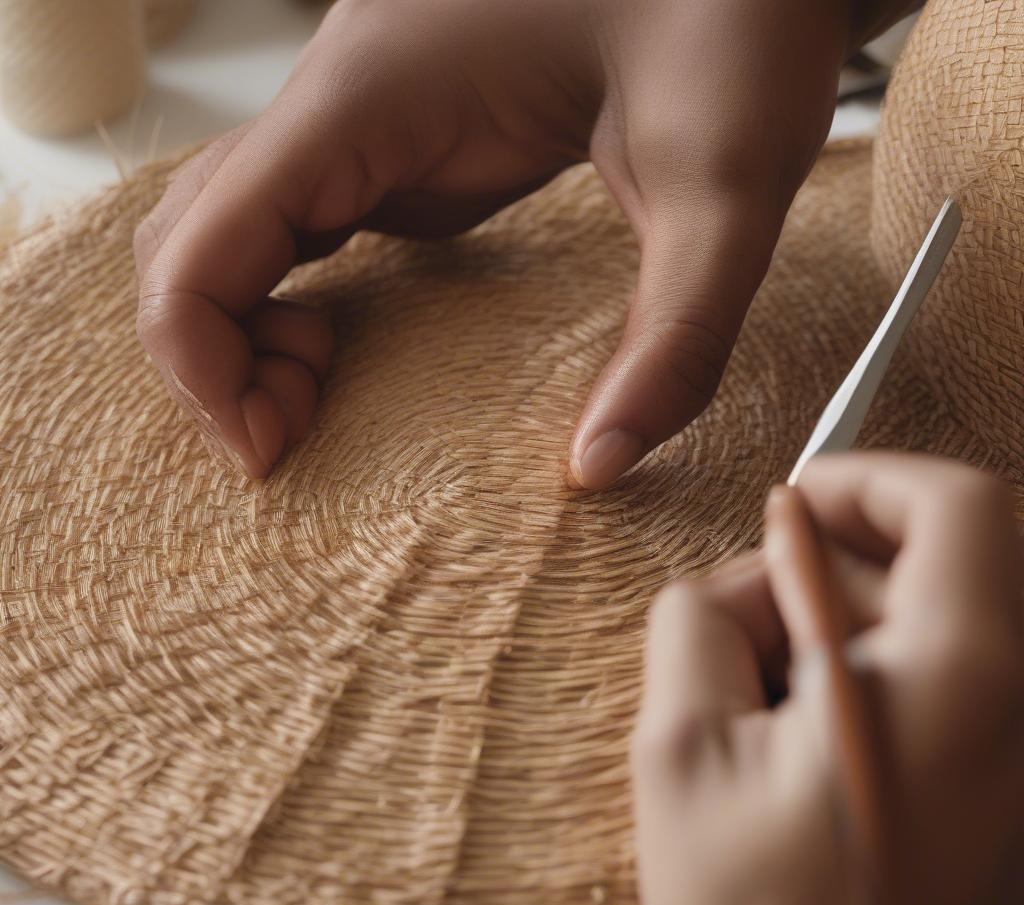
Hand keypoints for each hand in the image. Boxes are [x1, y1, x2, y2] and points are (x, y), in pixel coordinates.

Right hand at [135, 0, 892, 483]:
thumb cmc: (730, 10)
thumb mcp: (726, 185)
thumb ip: (676, 337)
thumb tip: (598, 468)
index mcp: (370, 100)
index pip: (200, 241)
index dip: (200, 365)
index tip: (270, 456)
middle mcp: (338, 102)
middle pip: (186, 238)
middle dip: (211, 357)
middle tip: (291, 439)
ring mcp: (362, 117)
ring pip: (226, 228)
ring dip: (240, 328)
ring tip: (317, 399)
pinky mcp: (399, 137)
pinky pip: (293, 222)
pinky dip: (285, 299)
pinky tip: (346, 348)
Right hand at [632, 454, 1023, 904]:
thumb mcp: (679, 749)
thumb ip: (697, 617)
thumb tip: (739, 575)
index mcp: (959, 688)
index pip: (960, 507)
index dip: (868, 480)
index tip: (794, 506)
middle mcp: (1020, 715)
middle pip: (963, 554)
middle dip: (850, 554)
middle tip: (765, 597)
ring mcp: (1022, 756)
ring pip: (953, 614)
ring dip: (858, 615)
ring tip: (767, 681)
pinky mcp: (1007, 788)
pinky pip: (956, 675)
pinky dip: (881, 663)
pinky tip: (806, 717)